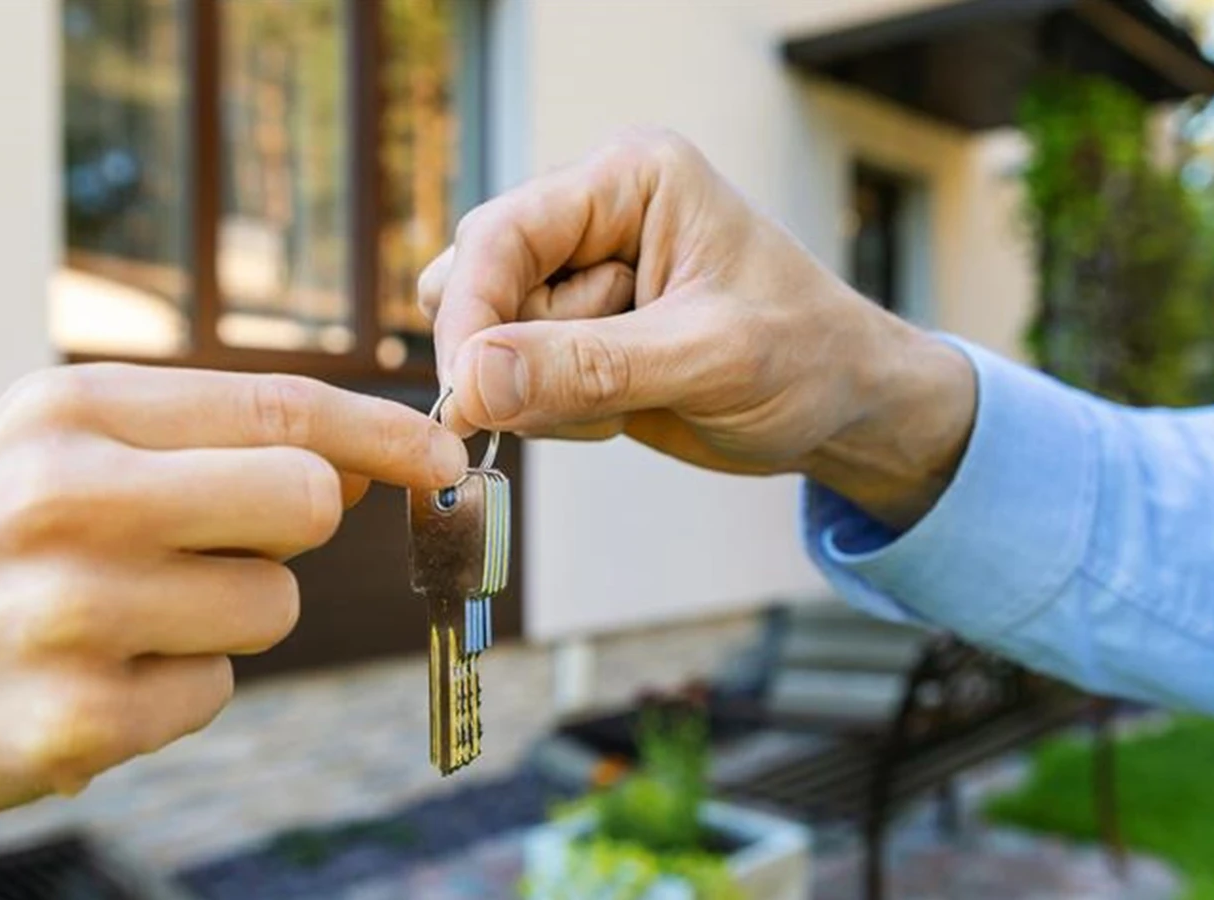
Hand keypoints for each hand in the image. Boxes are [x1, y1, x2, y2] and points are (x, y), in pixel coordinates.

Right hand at [0, 366, 466, 899]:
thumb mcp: (33, 456)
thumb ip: (185, 441)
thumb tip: (345, 462)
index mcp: (65, 411)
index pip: (282, 405)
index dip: (383, 432)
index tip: (442, 454)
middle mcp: (71, 497)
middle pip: (303, 503)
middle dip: (281, 533)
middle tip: (206, 550)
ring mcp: (75, 614)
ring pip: (268, 608)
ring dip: (213, 621)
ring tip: (106, 623)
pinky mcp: (80, 722)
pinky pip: (214, 695)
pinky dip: (169, 694)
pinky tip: (80, 682)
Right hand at [421, 128, 974, 527]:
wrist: (848, 411)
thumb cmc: (810, 359)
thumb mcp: (707, 360)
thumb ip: (587, 368)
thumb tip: (473, 381)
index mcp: (629, 180)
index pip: (501, 234)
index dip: (472, 314)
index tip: (465, 396)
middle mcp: (593, 217)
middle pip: (479, 282)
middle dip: (515, 356)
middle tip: (595, 395)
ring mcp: (578, 279)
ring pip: (487, 338)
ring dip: (537, 390)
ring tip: (626, 399)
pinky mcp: (574, 336)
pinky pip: (511, 380)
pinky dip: (551, 412)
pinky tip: (622, 412)